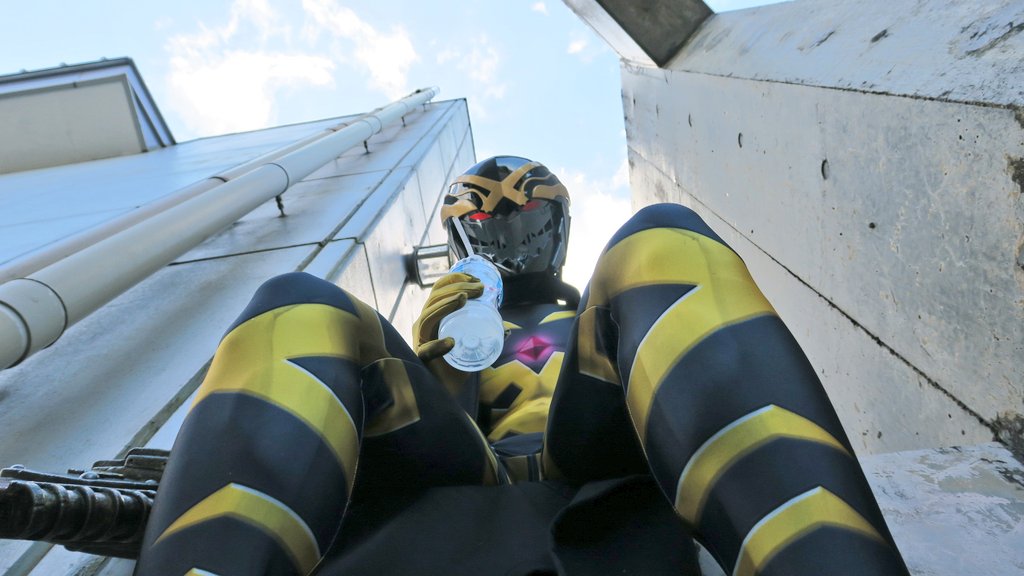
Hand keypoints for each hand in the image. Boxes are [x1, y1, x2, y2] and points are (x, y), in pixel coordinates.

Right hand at [413, 272, 483, 394]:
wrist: (448, 390)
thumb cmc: (458, 364)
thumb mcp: (473, 343)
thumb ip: (485, 335)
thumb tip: (506, 328)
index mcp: (434, 315)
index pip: (439, 290)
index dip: (455, 279)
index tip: (476, 279)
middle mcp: (424, 324)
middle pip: (435, 298)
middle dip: (458, 288)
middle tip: (479, 289)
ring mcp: (421, 340)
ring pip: (428, 317)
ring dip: (446, 305)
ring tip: (464, 300)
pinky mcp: (422, 359)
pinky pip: (427, 350)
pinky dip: (438, 345)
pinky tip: (450, 342)